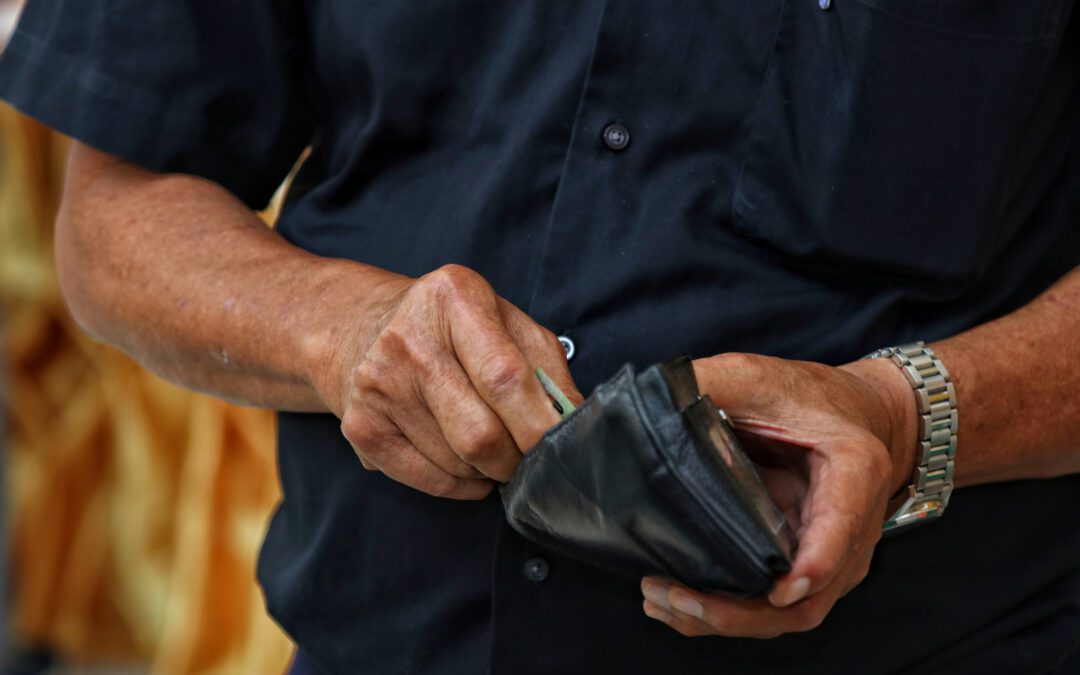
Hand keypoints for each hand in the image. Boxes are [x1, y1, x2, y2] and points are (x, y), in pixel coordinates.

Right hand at [314, 264, 581, 498]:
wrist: (357, 328)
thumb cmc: (451, 327)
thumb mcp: (505, 321)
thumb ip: (546, 366)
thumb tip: (572, 424)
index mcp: (455, 298)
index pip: (505, 378)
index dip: (538, 426)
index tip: (557, 446)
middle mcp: (409, 338)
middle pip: (479, 433)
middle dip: (515, 459)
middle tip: (526, 456)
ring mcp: (378, 384)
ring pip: (458, 463)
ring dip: (488, 470)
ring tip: (490, 447)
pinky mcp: (360, 426)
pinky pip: (430, 482)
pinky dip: (461, 484)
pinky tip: (463, 461)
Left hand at [640, 352, 914, 636]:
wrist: (851, 413)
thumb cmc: (807, 395)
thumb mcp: (758, 377)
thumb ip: (711, 381)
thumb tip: (648, 396)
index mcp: (853, 471)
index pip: (842, 525)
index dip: (816, 562)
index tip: (781, 587)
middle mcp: (852, 529)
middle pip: (809, 594)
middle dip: (744, 611)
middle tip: (678, 598)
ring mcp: (831, 557)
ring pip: (789, 612)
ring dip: (728, 620)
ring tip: (663, 602)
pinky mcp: (805, 569)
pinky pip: (772, 607)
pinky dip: (726, 614)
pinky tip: (675, 604)